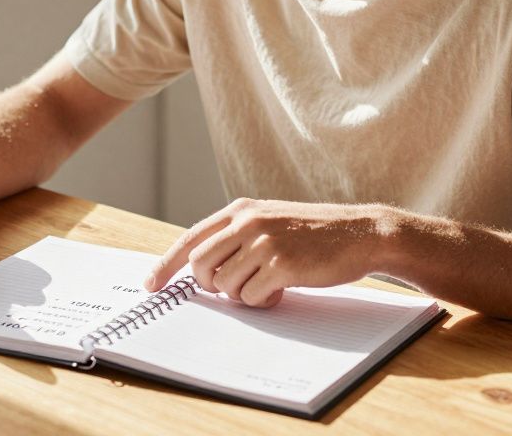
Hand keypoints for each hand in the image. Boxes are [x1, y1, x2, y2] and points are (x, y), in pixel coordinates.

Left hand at [144, 198, 397, 306]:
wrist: (361, 233)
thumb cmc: (315, 233)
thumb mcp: (270, 221)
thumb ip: (237, 235)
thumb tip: (200, 266)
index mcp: (241, 210)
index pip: (190, 238)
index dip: (166, 264)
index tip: (150, 284)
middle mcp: (247, 223)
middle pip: (199, 266)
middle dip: (210, 286)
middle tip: (231, 289)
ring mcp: (264, 243)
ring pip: (224, 286)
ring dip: (242, 295)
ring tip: (267, 284)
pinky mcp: (281, 265)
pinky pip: (250, 297)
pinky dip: (262, 301)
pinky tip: (281, 290)